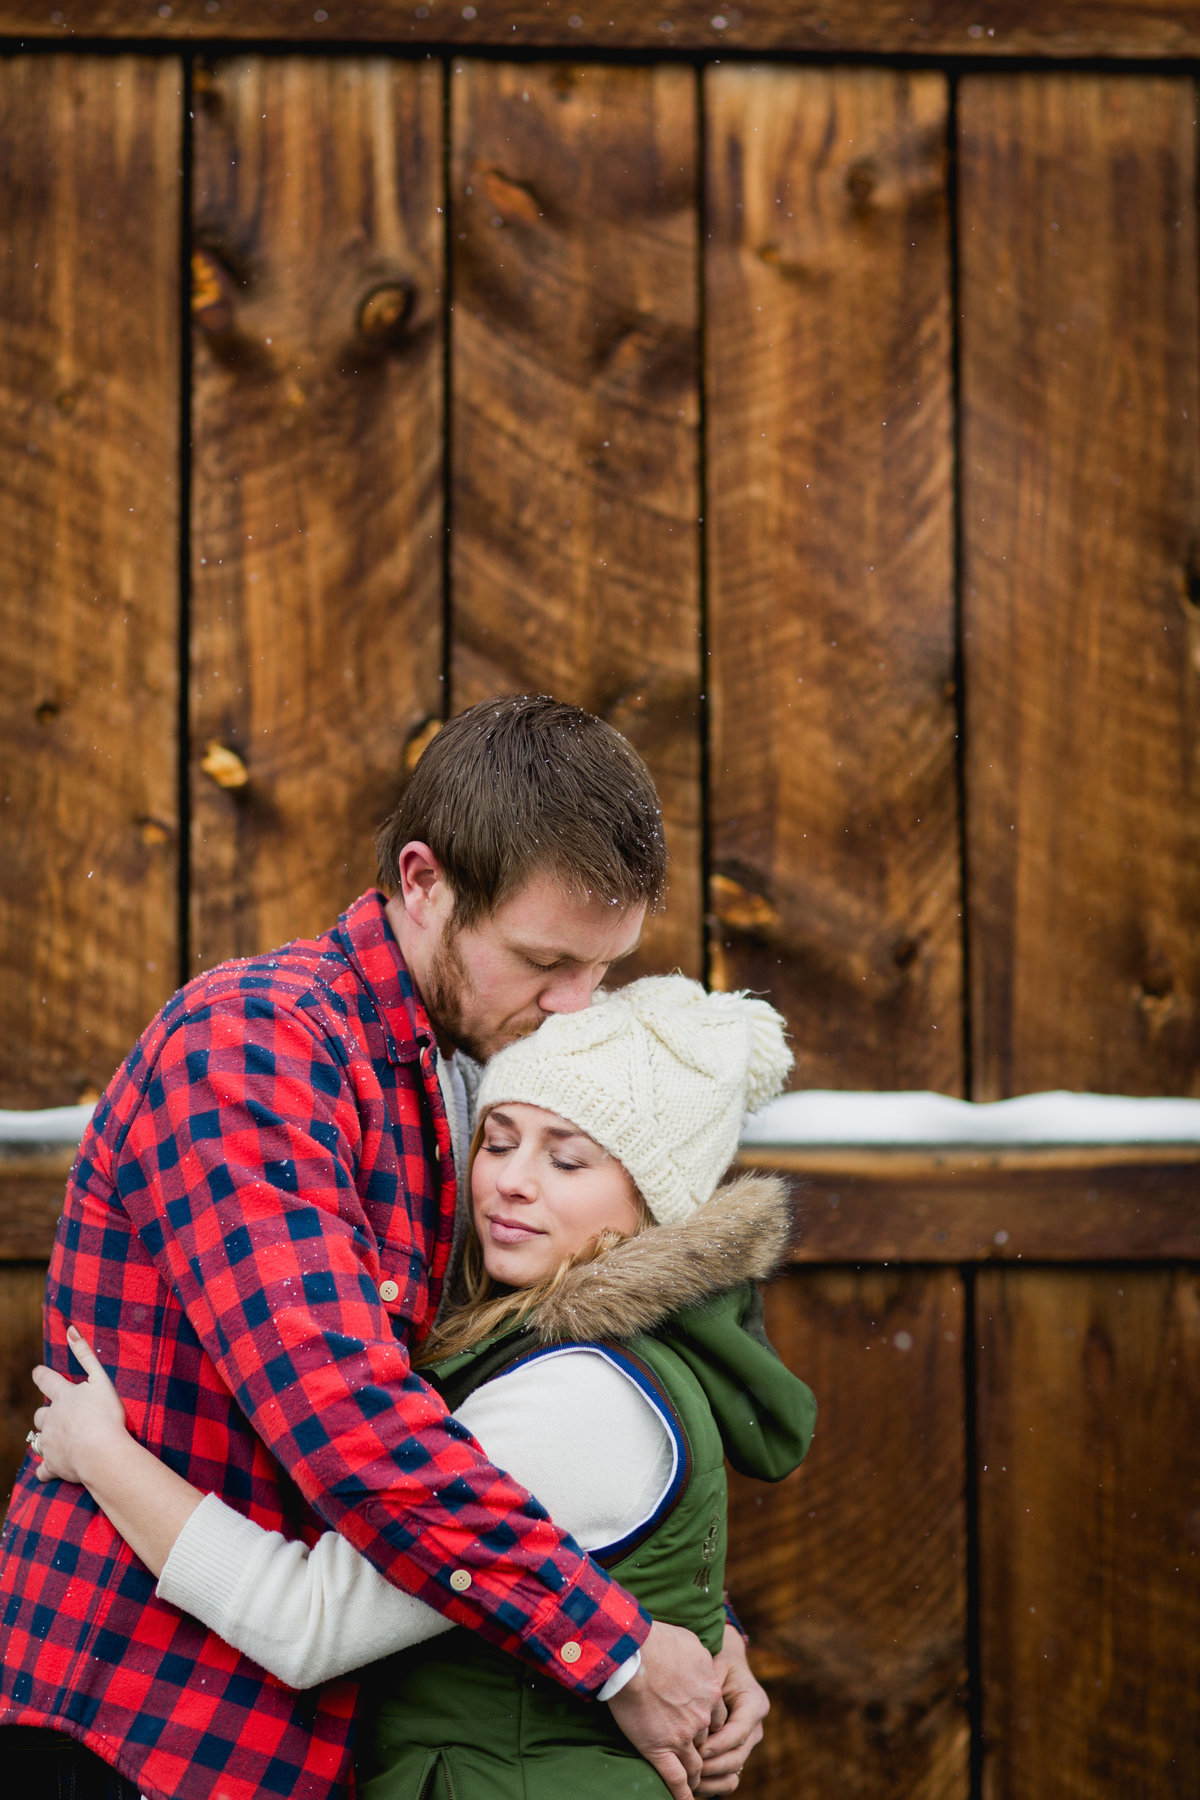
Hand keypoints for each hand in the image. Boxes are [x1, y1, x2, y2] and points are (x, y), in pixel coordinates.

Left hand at [31, 1326, 128, 1485]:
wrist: (101, 1452)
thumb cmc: (106, 1415)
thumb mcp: (101, 1379)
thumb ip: (86, 1354)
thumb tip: (71, 1329)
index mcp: (63, 1397)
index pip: (47, 1380)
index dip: (41, 1375)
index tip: (36, 1372)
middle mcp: (51, 1418)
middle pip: (41, 1414)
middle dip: (45, 1414)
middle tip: (56, 1415)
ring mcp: (50, 1442)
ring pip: (39, 1440)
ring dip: (45, 1438)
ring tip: (55, 1440)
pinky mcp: (52, 1464)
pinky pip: (43, 1469)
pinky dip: (45, 1470)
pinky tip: (48, 1472)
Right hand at [608, 1619, 723, 1799]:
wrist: (633, 1653)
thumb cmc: (659, 1640)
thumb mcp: (692, 1643)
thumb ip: (702, 1660)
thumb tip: (700, 1661)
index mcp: (710, 1693)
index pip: (718, 1720)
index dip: (710, 1728)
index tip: (704, 1733)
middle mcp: (701, 1717)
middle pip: (707, 1743)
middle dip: (704, 1753)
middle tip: (699, 1760)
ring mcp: (682, 1736)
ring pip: (695, 1764)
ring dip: (694, 1775)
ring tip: (693, 1784)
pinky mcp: (660, 1749)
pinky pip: (676, 1779)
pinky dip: (682, 1794)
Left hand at [695, 1624, 769, 1794]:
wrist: (726, 1666)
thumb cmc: (717, 1662)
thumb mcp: (715, 1666)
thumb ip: (710, 1686)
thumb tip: (697, 1711)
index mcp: (754, 1703)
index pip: (739, 1730)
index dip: (720, 1743)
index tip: (698, 1749)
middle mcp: (755, 1726)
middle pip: (738, 1754)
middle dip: (713, 1764)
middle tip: (690, 1767)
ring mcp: (748, 1741)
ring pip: (734, 1768)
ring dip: (712, 1777)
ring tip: (690, 1780)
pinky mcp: (738, 1750)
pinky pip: (730, 1774)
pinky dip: (713, 1783)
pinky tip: (694, 1785)